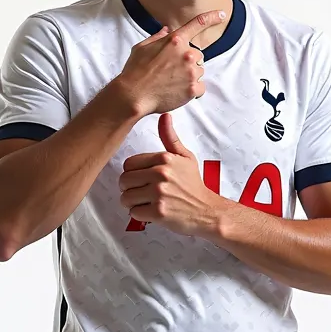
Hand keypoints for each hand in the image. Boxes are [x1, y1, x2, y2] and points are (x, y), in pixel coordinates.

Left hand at [118, 114, 223, 236]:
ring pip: (126, 197)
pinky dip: (140, 215)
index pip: (128, 164)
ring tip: (148, 202)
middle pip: (124, 180)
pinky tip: (152, 212)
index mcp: (164, 159)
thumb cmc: (193, 184)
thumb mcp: (185, 157)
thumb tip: (165, 116)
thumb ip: (170, 138)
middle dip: (130, 189)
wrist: (206, 210)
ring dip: (133, 203)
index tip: (142, 179)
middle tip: (143, 193)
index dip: (133, 173)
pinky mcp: (158, 212)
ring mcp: (159, 194)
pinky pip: (133, 212)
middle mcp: (160, 174)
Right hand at [119, 9, 225, 116]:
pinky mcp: (193, 88)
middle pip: (197, 56)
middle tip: (171, 72)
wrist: (133, 94)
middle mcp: (186, 54)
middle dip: (187, 62)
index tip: (222, 15)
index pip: (197, 24)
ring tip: (172, 83)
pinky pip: (201, 88)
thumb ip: (157, 37)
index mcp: (175, 41)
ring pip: (199, 72)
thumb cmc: (135, 71)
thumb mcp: (142, 47)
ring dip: (190, 77)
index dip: (212, 17)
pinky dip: (193, 91)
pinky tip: (179, 92)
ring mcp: (191, 71)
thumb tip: (165, 31)